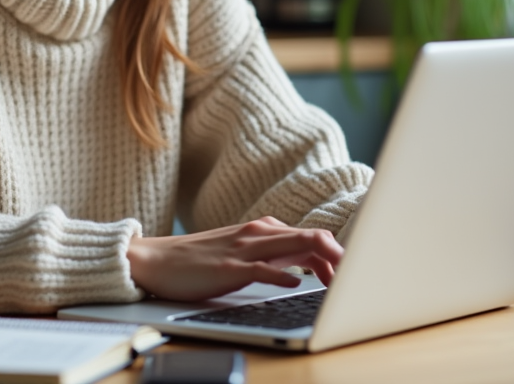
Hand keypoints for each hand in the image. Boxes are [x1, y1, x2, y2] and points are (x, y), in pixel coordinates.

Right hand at [126, 216, 342, 301]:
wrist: (155, 260)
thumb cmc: (198, 260)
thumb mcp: (241, 252)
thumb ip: (273, 255)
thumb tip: (306, 267)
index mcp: (262, 230)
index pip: (311, 235)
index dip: (336, 254)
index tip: (350, 274)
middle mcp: (257, 233)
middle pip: (311, 237)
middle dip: (339, 256)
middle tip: (357, 277)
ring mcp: (243, 249)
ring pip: (294, 246)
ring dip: (322, 261)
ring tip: (341, 280)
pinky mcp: (228, 268)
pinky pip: (262, 268)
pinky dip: (284, 275)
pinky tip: (297, 284)